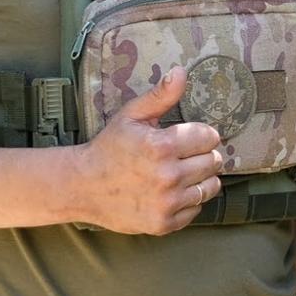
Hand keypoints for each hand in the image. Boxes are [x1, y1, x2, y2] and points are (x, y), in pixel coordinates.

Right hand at [70, 67, 224, 234]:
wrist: (81, 187)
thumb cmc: (109, 148)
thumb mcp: (131, 116)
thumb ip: (161, 96)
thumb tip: (182, 72)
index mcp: (162, 146)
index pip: (210, 137)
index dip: (201, 135)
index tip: (187, 138)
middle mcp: (168, 176)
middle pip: (214, 162)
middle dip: (202, 155)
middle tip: (183, 156)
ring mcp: (167, 202)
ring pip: (211, 186)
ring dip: (201, 178)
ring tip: (181, 173)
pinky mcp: (164, 223)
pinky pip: (197, 208)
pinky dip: (189, 200)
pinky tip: (172, 192)